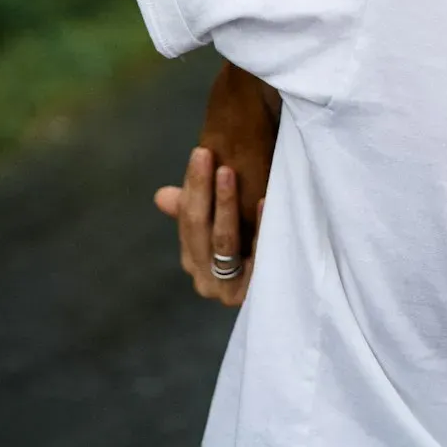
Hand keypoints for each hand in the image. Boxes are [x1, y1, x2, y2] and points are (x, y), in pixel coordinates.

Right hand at [155, 146, 264, 307]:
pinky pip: (257, 254)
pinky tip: (263, 200)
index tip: (200, 153)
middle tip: (208, 155)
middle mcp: (205, 279)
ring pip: (222, 241)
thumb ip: (193, 211)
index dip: (193, 186)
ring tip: (229, 172)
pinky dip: (259, 226)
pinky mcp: (256, 292)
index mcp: (193, 261)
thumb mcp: (220, 228)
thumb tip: (161, 196)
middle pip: (199, 229)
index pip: (186, 219)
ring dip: (224, 204)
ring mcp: (230, 290)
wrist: (286, 292)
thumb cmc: (249, 252)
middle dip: (202, 190)